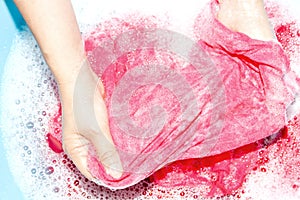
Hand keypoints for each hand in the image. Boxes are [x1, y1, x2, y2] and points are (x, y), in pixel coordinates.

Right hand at [58, 59, 122, 179]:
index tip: (126, 175)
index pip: (93, 172)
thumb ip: (106, 152)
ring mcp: (91, 134)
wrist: (80, 77)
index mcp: (75, 150)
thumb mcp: (95, 130)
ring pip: (106, 149)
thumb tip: (115, 173)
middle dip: (114, 164)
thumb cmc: (81, 102)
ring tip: (133, 154)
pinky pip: (109, 137)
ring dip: (118, 151)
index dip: (108, 175)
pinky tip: (129, 140)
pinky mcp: (98, 124)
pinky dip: (118, 139)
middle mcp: (82, 144)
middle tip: (132, 166)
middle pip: (100, 162)